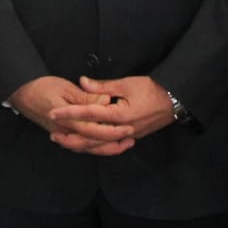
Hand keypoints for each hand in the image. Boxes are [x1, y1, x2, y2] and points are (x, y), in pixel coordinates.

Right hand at [8, 76, 134, 155]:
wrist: (22, 93)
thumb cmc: (42, 87)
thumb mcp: (66, 88)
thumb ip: (86, 98)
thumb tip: (105, 102)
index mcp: (69, 120)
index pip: (95, 131)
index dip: (113, 132)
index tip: (129, 129)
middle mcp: (66, 132)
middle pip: (93, 144)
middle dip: (113, 144)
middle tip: (130, 140)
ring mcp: (63, 135)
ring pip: (86, 148)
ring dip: (105, 148)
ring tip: (122, 145)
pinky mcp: (61, 134)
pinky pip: (79, 146)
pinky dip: (92, 148)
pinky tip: (101, 145)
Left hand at [46, 75, 174, 155]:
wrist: (174, 102)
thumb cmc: (151, 90)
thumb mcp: (126, 84)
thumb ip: (102, 86)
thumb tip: (82, 81)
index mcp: (118, 116)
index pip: (88, 114)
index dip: (69, 113)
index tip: (53, 113)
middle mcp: (120, 130)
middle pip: (90, 138)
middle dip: (70, 136)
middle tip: (53, 134)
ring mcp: (125, 137)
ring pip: (98, 145)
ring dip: (80, 144)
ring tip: (64, 141)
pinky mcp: (129, 138)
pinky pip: (107, 145)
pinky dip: (94, 146)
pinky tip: (85, 143)